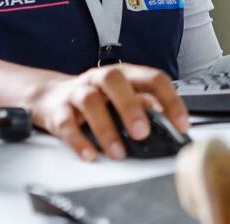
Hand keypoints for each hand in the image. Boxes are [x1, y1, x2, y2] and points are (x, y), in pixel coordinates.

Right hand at [29, 64, 189, 161]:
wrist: (48, 97)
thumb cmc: (95, 98)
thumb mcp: (122, 97)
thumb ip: (144, 106)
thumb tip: (167, 122)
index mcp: (124, 74)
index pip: (152, 78)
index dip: (170, 100)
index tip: (181, 124)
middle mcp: (100, 78)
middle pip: (116, 81)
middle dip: (130, 107)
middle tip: (142, 133)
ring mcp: (77, 92)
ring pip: (90, 102)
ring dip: (106, 128)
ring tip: (118, 152)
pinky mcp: (57, 111)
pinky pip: (66, 123)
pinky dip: (78, 140)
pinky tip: (90, 155)